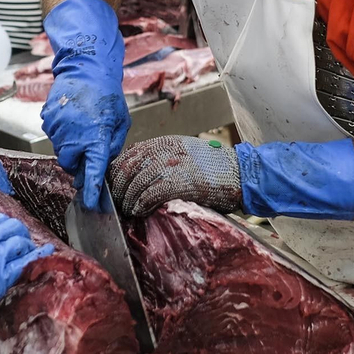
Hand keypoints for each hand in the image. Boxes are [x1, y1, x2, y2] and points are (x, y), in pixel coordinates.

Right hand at [41, 0, 128, 208]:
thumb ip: (112, 145)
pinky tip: (72, 117)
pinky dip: (62, 132)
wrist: (85, 68)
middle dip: (77, 162)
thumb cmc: (107, 95)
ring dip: (71, 145)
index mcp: (96, 138)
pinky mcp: (47, 119)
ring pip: (61, 150)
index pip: (92, 171)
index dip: (90, 190)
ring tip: (82, 124)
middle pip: (69, 165)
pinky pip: (54, 135)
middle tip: (87, 148)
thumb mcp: (121, 122)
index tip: (90, 204)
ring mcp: (58, 128)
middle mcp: (74, 136)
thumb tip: (102, 163)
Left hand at [108, 136, 242, 216]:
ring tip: (127, 210)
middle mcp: (165, 150)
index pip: (129, 155)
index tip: (113, 185)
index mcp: (165, 142)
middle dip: (118, 188)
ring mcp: (171, 165)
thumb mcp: (186, 153)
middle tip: (116, 202)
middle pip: (127, 168)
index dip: (116, 172)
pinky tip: (139, 211)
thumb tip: (140, 173)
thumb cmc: (215, 168)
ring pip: (135, 183)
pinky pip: (149, 194)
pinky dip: (140, 205)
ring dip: (127, 200)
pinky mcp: (179, 182)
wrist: (241, 173)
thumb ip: (164, 158)